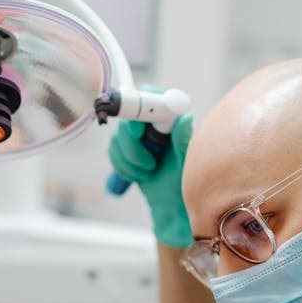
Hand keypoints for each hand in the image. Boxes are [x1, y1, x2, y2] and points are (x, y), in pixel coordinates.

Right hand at [108, 110, 192, 248]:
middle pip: (128, 117)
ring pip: (118, 137)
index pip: (151, 97)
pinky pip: (113, 151)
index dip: (140, 108)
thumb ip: (184, 141)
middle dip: (133, 144)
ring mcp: (139, 136)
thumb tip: (185, 117)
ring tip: (148, 172)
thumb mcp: (188, 163)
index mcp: (171, 120)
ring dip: (129, 159)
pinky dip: (122, 167)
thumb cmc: (186, 184)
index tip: (139, 130)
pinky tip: (137, 176)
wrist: (172, 206)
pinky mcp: (127, 150)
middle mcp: (154, 123)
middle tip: (150, 163)